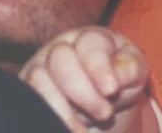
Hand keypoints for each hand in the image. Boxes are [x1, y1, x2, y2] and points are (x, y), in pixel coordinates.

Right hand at [20, 26, 149, 132]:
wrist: (102, 101)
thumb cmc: (120, 79)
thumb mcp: (133, 71)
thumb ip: (129, 69)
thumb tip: (114, 80)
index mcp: (89, 38)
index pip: (89, 44)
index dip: (99, 67)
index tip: (112, 90)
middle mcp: (60, 48)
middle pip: (61, 60)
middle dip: (83, 91)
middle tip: (105, 114)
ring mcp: (39, 68)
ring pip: (38, 80)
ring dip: (62, 109)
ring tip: (83, 131)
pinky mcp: (27, 91)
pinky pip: (27, 102)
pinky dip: (47, 117)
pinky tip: (67, 130)